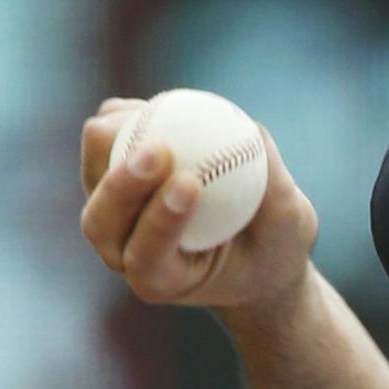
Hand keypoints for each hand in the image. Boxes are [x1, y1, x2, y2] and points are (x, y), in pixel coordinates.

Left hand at [77, 96, 319, 316]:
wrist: (250, 247)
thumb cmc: (275, 247)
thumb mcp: (293, 225)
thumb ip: (275, 187)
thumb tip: (251, 130)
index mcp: (161, 281)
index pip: (146, 257)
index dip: (159, 222)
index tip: (192, 184)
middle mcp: (122, 251)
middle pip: (101, 219)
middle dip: (123, 185)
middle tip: (161, 150)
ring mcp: (110, 210)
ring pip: (96, 170)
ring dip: (121, 138)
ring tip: (167, 116)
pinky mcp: (110, 170)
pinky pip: (107, 134)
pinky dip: (132, 115)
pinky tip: (167, 107)